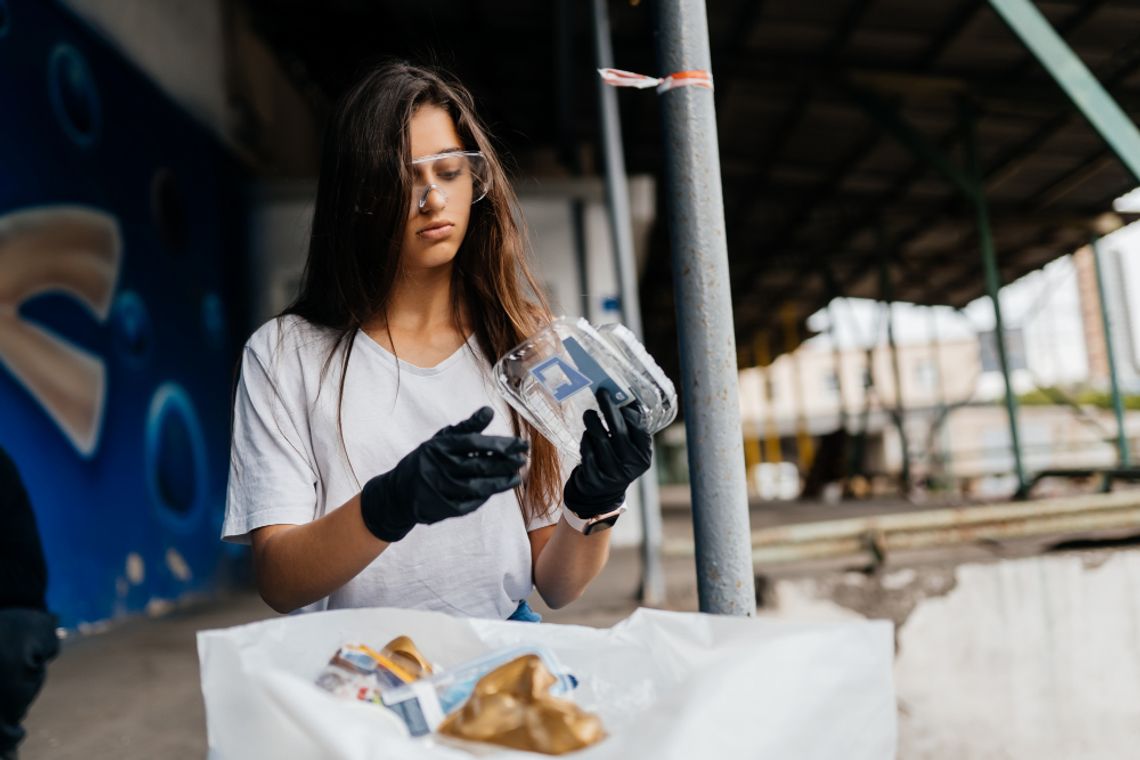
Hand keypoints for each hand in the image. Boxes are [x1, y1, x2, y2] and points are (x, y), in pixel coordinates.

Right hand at [360, 407, 527, 541]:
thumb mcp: (441, 439)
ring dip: (500, 482)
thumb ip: (466, 427)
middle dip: (505, 463)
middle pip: (479, 465)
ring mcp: (440, 490)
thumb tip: (489, 411)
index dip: (499, 444)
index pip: (475, 443)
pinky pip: (469, 503)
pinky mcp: (442, 508)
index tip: (520, 444)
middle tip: (523, 459)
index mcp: (440, 447)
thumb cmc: (426, 460)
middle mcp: (439, 468)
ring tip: (517, 476)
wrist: (397, 493)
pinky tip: (498, 489)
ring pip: (477, 487)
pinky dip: (485, 496)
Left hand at [563, 388, 651, 518]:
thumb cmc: (616, 461)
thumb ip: (629, 429)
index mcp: (643, 457)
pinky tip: (587, 436)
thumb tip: (626, 395)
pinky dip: (586, 440)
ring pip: (599, 440)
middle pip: (619, 431)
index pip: (639, 429)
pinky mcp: (594, 478)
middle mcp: (630, 467)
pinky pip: (587, 452)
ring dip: (592, 422)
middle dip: (609, 408)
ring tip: (589, 414)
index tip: (620, 395)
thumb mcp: (629, 449)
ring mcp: (612, 474)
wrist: (601, 493)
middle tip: (602, 393)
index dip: (630, 411)